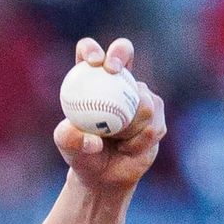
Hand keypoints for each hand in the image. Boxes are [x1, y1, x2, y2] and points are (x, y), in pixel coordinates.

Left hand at [53, 37, 166, 193]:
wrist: (104, 174)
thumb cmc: (80, 154)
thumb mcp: (67, 146)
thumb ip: (70, 138)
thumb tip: (92, 139)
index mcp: (89, 81)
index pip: (89, 53)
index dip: (92, 49)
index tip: (93, 62)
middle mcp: (116, 82)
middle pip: (123, 51)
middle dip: (120, 52)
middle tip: (112, 70)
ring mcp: (138, 94)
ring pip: (143, 100)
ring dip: (128, 127)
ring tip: (115, 140)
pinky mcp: (156, 113)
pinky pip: (153, 124)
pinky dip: (138, 140)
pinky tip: (128, 148)